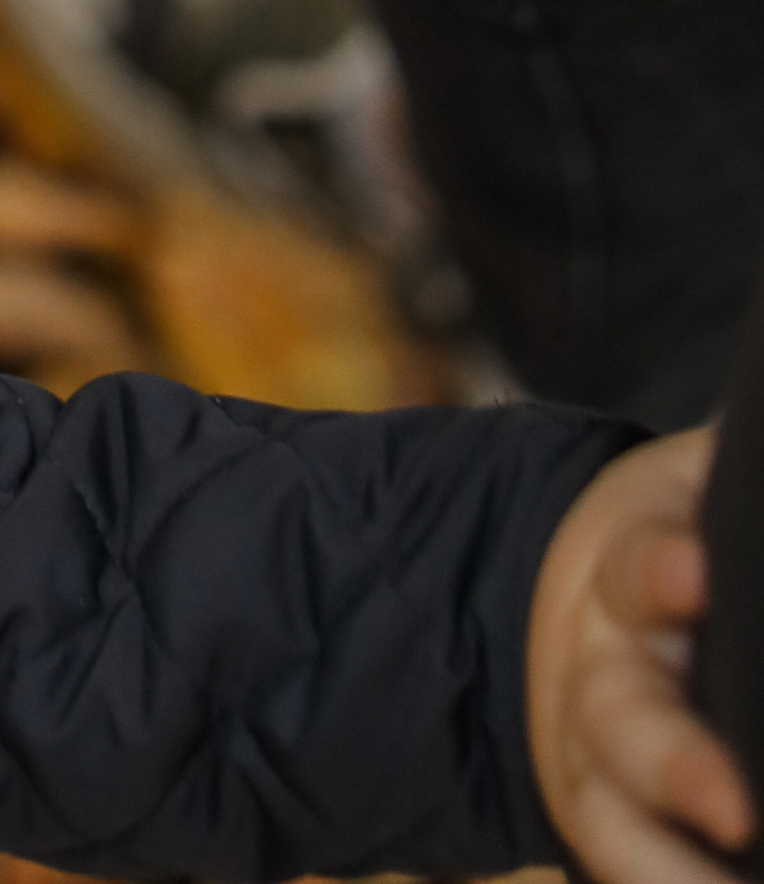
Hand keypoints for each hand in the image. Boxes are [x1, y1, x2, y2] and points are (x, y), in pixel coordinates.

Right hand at [530, 429, 753, 883]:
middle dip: (676, 764)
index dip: (664, 571)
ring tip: (735, 881)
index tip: (695, 576)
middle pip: (624, 716)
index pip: (643, 563)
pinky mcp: (602, 817)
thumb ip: (752, 481)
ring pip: (613, 818)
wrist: (579, 600)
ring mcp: (597, 756)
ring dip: (666, 869)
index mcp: (638, 564)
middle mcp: (607, 668)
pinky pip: (621, 866)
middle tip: (736, 808)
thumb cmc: (693, 534)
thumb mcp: (714, 484)